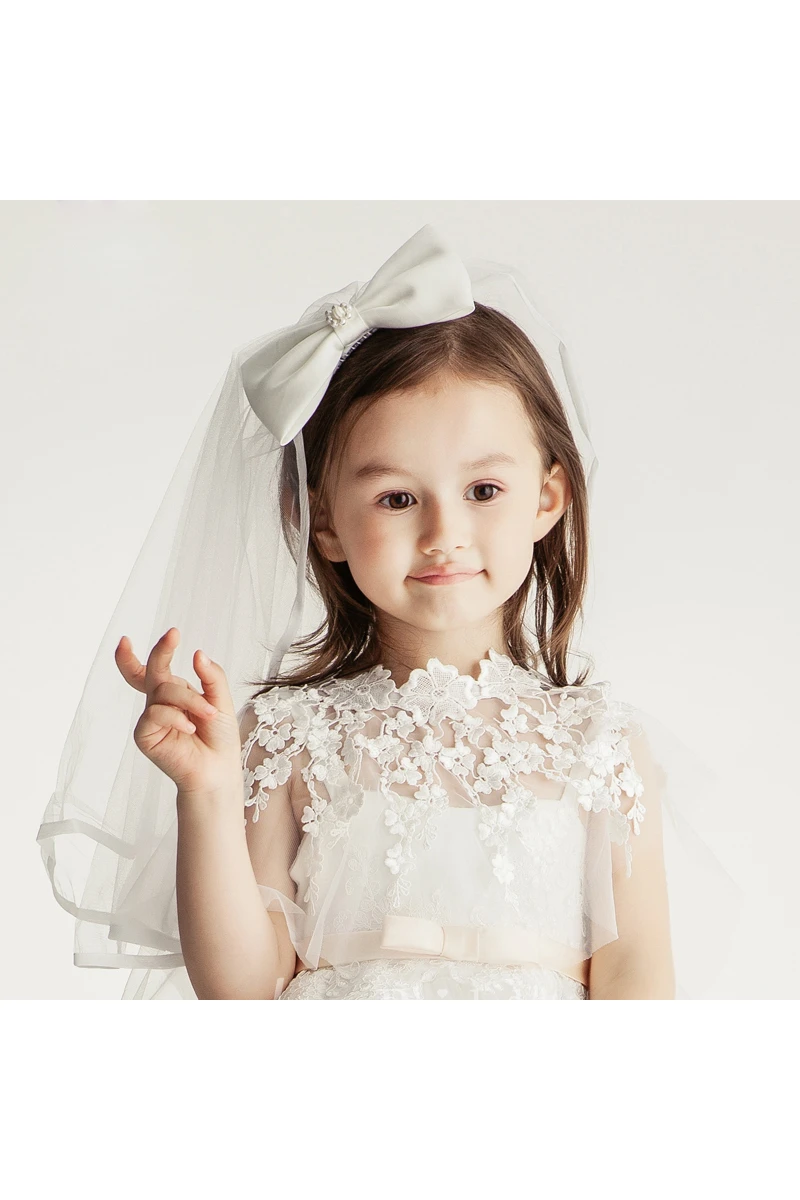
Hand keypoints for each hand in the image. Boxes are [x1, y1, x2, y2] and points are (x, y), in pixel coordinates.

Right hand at [115, 626, 242, 797]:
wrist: (218, 770)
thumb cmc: (219, 737)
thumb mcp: (221, 700)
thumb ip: (211, 676)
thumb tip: (197, 652)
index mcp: (173, 694)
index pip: (148, 671)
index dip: (131, 657)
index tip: (124, 640)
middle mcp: (158, 703)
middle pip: (152, 671)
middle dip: (161, 651)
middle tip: (173, 635)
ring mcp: (150, 719)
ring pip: (163, 690)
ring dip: (189, 699)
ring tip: (208, 715)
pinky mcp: (144, 735)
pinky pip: (156, 713)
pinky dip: (176, 717)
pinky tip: (189, 728)